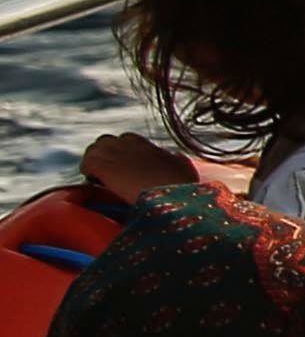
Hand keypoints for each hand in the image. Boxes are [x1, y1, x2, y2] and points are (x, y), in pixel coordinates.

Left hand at [81, 132, 195, 199]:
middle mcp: (128, 144)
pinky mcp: (102, 165)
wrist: (168, 196)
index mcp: (146, 145)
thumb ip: (177, 159)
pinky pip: (86, 163)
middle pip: (106, 141)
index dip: (123, 152)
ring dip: (94, 161)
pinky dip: (87, 170)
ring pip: (94, 150)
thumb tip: (175, 155)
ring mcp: (114, 154)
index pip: (126, 140)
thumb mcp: (185, 168)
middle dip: (105, 154)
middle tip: (108, 170)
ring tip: (97, 176)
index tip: (125, 165)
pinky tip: (92, 180)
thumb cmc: (180, 185)